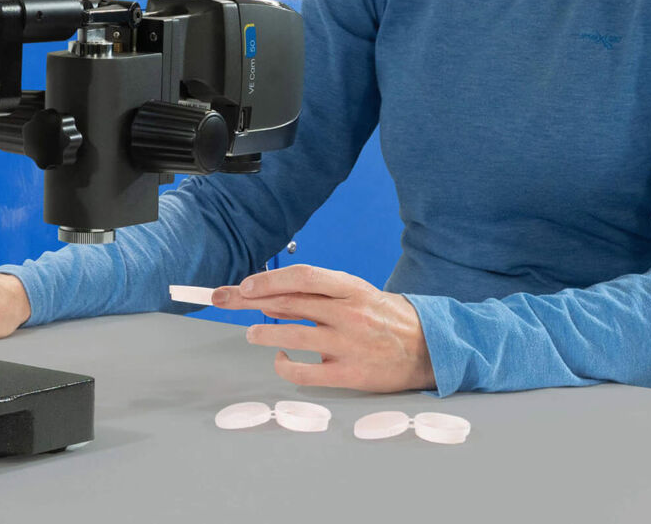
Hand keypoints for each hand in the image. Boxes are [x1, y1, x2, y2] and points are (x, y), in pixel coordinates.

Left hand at [212, 264, 434, 392]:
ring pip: (292, 336)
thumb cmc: (386, 318)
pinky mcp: (349, 374)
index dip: (270, 280)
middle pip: (289, 302)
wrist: (428, 348)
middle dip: (249, 300)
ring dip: (263, 333)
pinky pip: (306, 372)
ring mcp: (348, 344)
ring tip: (250, 333)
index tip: (245, 286)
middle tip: (222, 299)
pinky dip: (285, 365)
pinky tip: (279, 359)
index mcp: (351, 288)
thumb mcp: (358, 295)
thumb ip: (319, 297)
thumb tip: (274, 299)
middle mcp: (348, 312)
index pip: (303, 276)